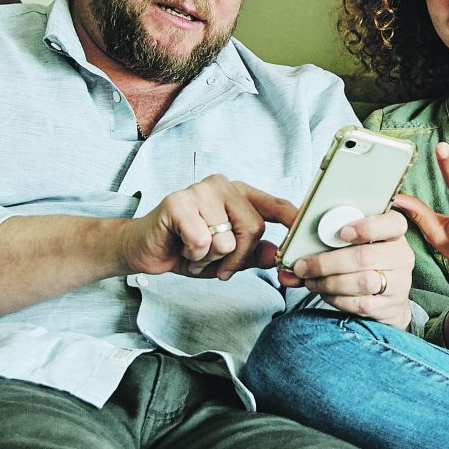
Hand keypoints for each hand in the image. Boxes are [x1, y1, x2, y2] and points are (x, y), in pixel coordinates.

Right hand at [121, 175, 299, 280]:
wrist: (143, 249)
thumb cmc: (186, 248)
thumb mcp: (226, 257)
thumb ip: (253, 254)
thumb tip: (277, 254)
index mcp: (239, 194)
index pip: (276, 205)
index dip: (294, 221)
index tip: (305, 235)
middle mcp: (222, 185)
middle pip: (254, 229)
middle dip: (236, 258)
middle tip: (215, 263)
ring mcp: (200, 190)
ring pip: (227, 240)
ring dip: (210, 258)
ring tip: (193, 250)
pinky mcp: (179, 202)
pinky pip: (203, 242)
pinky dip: (193, 255)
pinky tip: (181, 246)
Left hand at [278, 208, 415, 328]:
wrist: (389, 298)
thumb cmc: (365, 263)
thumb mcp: (354, 245)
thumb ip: (325, 245)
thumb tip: (287, 262)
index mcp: (395, 233)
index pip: (392, 223)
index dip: (367, 227)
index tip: (342, 233)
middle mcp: (401, 256)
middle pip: (365, 257)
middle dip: (328, 263)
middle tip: (303, 266)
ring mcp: (399, 283)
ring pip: (362, 282)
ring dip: (329, 283)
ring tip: (310, 281)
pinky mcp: (390, 306)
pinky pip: (360, 303)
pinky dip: (337, 299)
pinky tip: (325, 293)